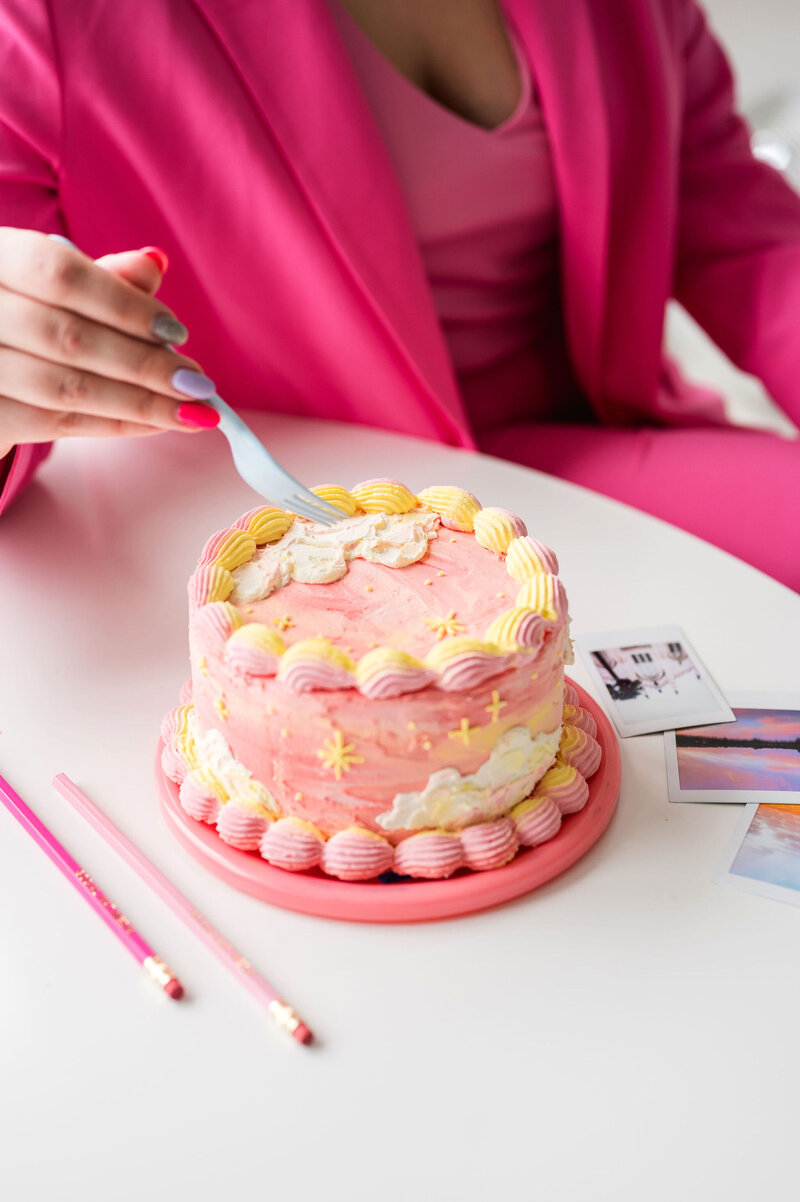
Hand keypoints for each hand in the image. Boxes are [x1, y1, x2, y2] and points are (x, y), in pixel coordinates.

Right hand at [0, 228, 218, 458]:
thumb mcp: (51, 285)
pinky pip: (55, 425)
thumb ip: (102, 276)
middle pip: (68, 338)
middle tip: (197, 383)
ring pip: (66, 388)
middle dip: (144, 364)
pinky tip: (155, 423)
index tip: (177, 332)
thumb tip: (154, 264)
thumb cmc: (22, 318)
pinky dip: (114, 425)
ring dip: (139, 402)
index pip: (59, 274)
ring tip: (190, 411)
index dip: (124, 305)